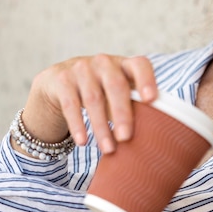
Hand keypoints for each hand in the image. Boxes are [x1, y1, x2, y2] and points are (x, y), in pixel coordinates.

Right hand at [17, 55, 157, 154]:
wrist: (60, 82)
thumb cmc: (100, 91)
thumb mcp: (117, 93)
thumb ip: (133, 105)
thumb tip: (153, 136)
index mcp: (124, 64)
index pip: (139, 65)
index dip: (147, 80)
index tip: (151, 99)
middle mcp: (104, 62)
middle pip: (116, 85)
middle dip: (122, 113)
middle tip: (126, 137)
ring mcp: (81, 68)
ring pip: (93, 98)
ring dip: (101, 126)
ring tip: (108, 149)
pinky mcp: (62, 80)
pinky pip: (71, 104)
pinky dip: (78, 125)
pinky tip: (83, 142)